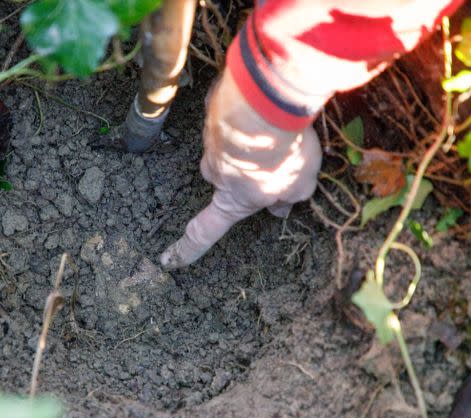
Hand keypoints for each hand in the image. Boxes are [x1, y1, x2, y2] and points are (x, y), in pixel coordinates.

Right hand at [159, 69, 321, 268]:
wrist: (266, 102)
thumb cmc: (281, 154)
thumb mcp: (300, 186)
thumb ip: (291, 198)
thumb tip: (282, 208)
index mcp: (232, 200)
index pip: (205, 231)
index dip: (188, 249)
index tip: (170, 261)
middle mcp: (214, 173)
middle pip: (227, 178)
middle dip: (249, 171)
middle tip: (280, 160)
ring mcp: (212, 140)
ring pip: (233, 146)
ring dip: (253, 141)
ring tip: (284, 130)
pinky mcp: (215, 110)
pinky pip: (233, 118)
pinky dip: (250, 116)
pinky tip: (272, 109)